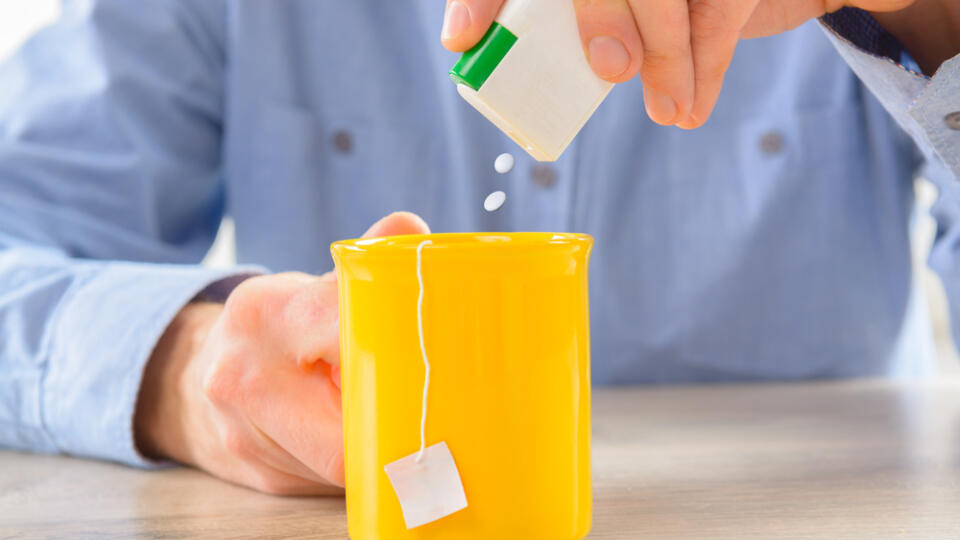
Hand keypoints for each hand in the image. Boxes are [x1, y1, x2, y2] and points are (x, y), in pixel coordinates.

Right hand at [135, 212, 430, 494]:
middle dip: (398, 423)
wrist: (189, 377)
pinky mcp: (263, 477)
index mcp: (265, 314)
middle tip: (445, 414)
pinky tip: (380, 450)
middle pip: (349, 424)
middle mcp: (244, 377)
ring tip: (417, 429)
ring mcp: (246, 436)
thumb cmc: (272, 328)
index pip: (344, 329)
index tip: (439, 359)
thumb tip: (410, 230)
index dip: (397, 351)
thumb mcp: (308, 287)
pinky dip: (364, 467)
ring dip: (386, 450)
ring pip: (345, 463)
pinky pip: (332, 482)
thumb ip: (362, 264)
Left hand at [440, 0, 941, 127]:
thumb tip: (501, 62)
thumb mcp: (602, 10)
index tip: (460, 41)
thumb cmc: (663, 8)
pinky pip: (719, 11)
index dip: (484, 1)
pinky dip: (705, 64)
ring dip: (671, 56)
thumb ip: (568, 19)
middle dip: (605, 16)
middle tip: (611, 71)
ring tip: (673, 113)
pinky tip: (690, 110)